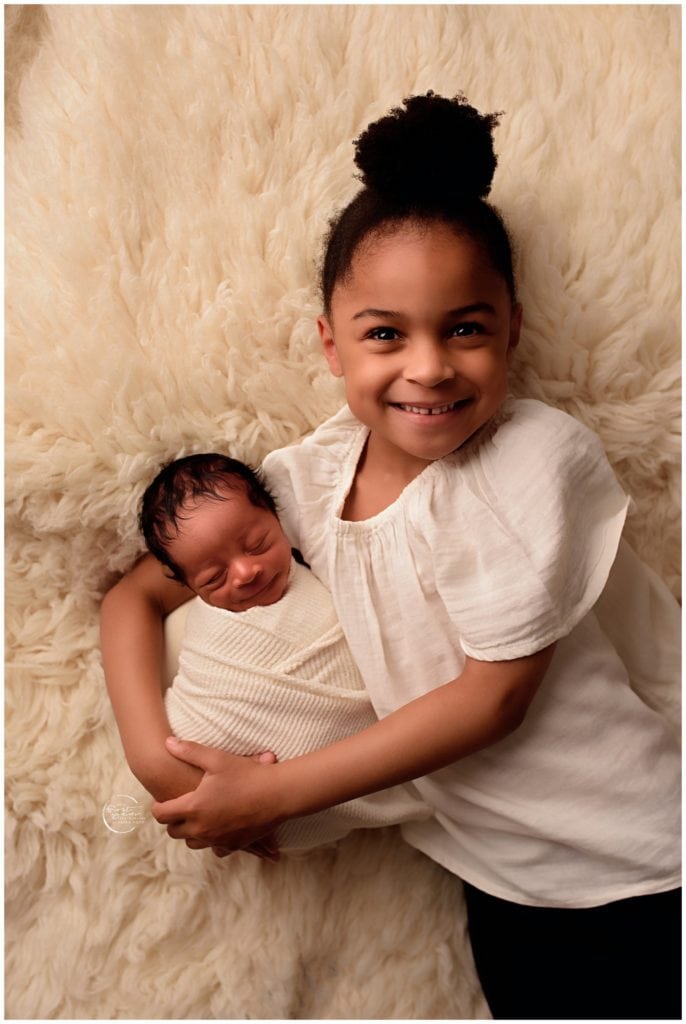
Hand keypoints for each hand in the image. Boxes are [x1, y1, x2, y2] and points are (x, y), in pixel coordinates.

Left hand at [152, 738, 281, 853]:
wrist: (277, 795)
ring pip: (192, 843)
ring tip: (195, 818)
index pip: (162, 814)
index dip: (157, 807)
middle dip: (172, 821)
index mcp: (194, 807)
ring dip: (190, 832)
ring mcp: (217, 840)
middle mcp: (202, 828)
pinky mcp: (233, 846)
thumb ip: (189, 751)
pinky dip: (211, 841)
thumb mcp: (217, 758)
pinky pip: (214, 849)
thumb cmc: (246, 775)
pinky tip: (216, 829)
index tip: (160, 802)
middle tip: (177, 809)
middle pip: (174, 832)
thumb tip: (167, 743)